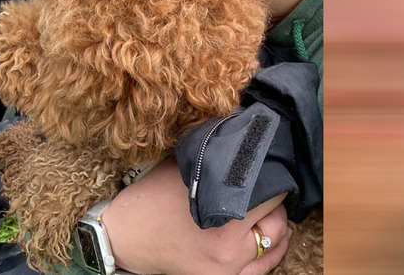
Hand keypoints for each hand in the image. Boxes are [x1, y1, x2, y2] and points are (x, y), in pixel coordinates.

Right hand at [103, 157, 289, 274]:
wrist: (126, 237)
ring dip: (278, 226)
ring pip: (273, 245)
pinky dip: (273, 252)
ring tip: (274, 210)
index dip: (273, 177)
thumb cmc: (151, 198)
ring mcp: (226, 269)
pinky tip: (277, 238)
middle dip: (276, 201)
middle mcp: (228, 247)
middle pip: (275, 220)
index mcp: (220, 214)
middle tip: (271, 187)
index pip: (269, 194)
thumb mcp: (181, 169)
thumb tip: (242, 141)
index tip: (271, 167)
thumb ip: (214, 158)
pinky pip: (263, 270)